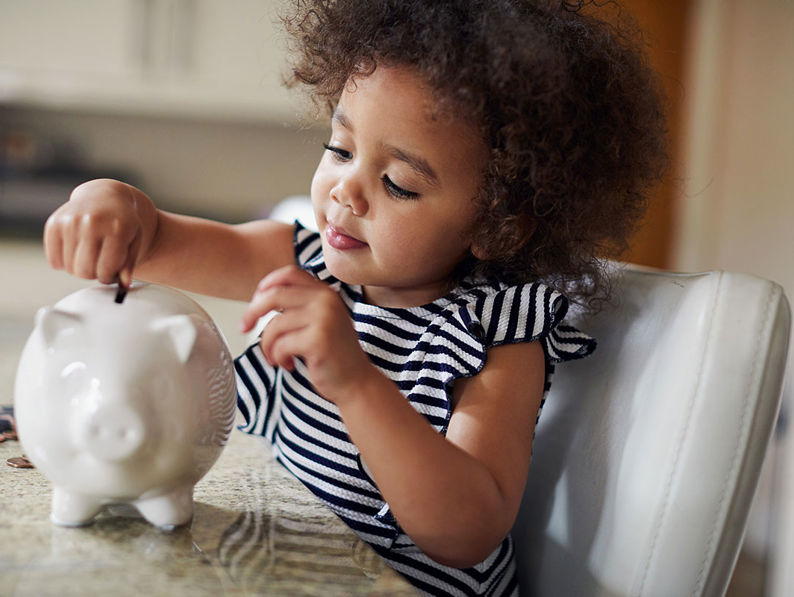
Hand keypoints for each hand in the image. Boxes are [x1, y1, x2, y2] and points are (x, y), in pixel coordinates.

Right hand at [43, 179, 157, 285]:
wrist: (104, 196)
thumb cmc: (122, 222)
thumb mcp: (134, 240)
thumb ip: (128, 265)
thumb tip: (123, 286)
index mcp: (117, 228)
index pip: (106, 270)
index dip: (108, 277)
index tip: (111, 273)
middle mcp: (92, 222)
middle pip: (85, 271)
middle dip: (93, 274)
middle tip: (99, 264)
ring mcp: (71, 221)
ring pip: (69, 268)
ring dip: (79, 268)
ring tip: (89, 256)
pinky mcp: (54, 223)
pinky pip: (54, 260)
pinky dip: (63, 263)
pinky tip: (75, 252)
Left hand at [240, 265, 376, 402]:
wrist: (355, 382)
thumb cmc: (333, 354)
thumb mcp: (320, 321)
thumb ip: (299, 305)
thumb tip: (261, 298)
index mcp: (325, 292)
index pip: (289, 273)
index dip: (267, 284)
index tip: (255, 301)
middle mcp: (326, 300)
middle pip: (274, 295)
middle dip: (252, 312)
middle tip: (244, 327)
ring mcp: (324, 318)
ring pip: (274, 325)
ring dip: (268, 345)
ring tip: (276, 357)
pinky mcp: (318, 339)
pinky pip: (281, 345)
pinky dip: (278, 357)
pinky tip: (289, 365)